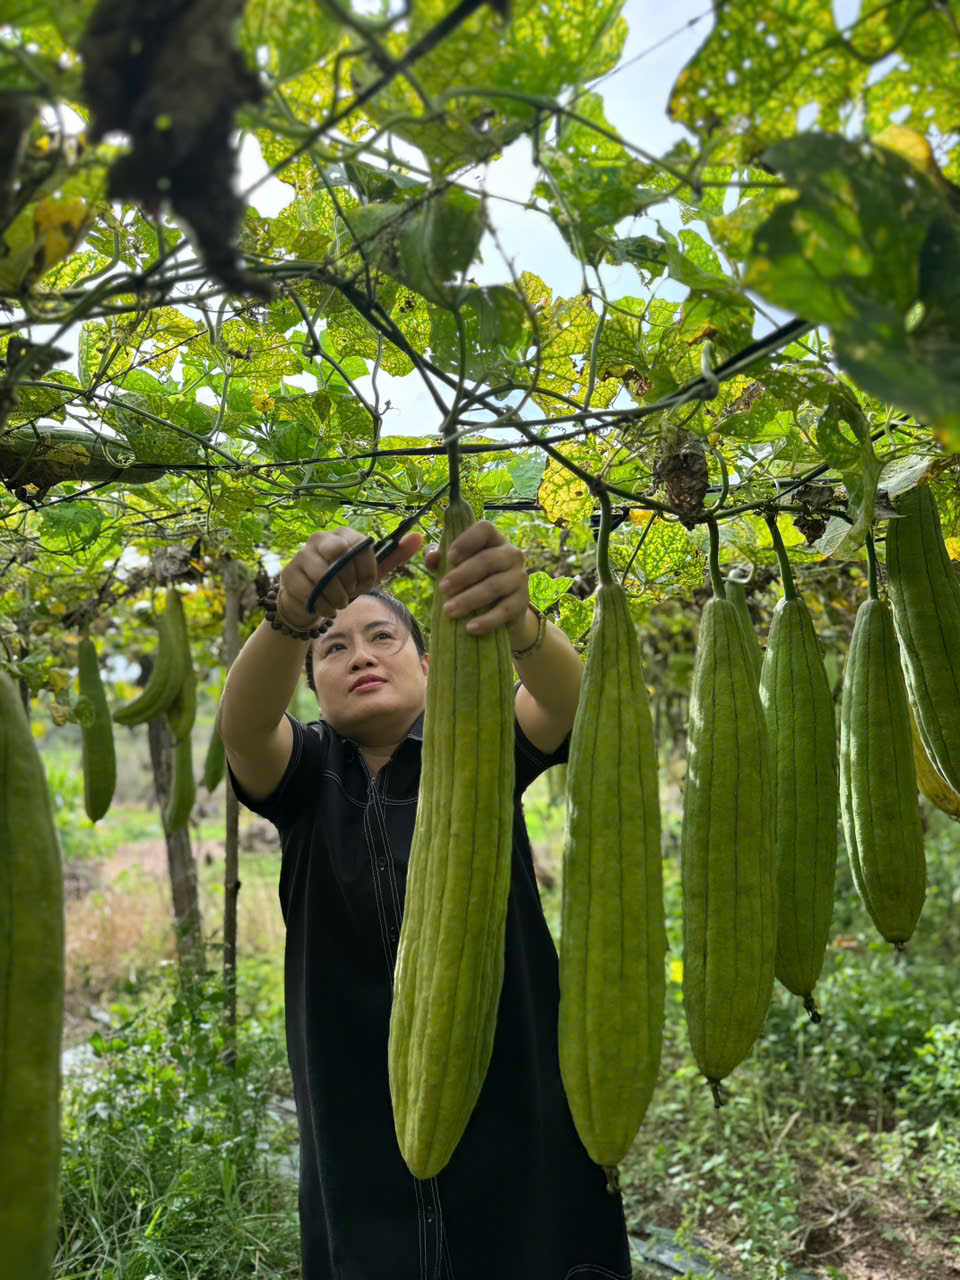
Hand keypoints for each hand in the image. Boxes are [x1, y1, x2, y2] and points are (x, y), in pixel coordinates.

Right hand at [279, 528, 423, 627]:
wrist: (311, 601)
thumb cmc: (343, 583)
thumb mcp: (369, 572)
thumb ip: (394, 556)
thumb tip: (419, 538)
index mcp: (344, 535)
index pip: (362, 546)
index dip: (367, 570)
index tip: (365, 584)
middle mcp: (321, 539)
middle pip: (340, 556)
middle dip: (349, 582)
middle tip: (349, 592)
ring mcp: (303, 555)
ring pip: (324, 576)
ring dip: (336, 596)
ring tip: (339, 602)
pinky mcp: (289, 574)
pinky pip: (309, 591)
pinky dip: (322, 605)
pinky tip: (326, 608)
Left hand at [425, 521, 528, 635]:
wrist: (503, 611)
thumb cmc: (473, 581)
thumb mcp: (456, 567)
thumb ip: (440, 558)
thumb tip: (432, 557)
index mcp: (494, 540)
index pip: (484, 530)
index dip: (466, 541)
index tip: (450, 557)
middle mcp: (511, 554)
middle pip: (487, 560)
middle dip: (462, 575)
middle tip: (441, 589)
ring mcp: (520, 578)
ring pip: (495, 586)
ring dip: (469, 599)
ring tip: (448, 610)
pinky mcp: (522, 601)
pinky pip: (505, 610)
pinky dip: (487, 620)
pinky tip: (470, 628)